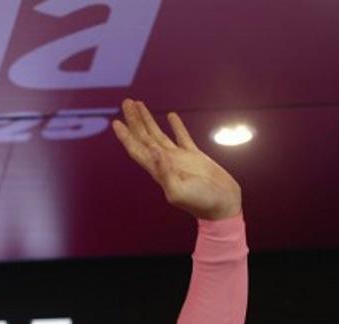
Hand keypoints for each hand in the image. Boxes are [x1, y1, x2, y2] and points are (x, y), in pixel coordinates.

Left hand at [111, 98, 241, 220]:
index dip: (126, 136)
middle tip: (126, 102)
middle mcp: (165, 162)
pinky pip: (182, 136)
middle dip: (134, 120)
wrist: (222, 206)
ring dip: (148, 120)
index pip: (137, 149)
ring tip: (139, 104)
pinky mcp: (194, 156)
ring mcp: (179, 158)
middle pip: (144, 137)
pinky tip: (170, 115)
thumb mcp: (179, 191)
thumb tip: (154, 151)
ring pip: (158, 134)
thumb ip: (165, 172)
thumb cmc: (201, 202)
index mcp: (158, 170)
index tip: (116, 122)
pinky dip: (176, 125)